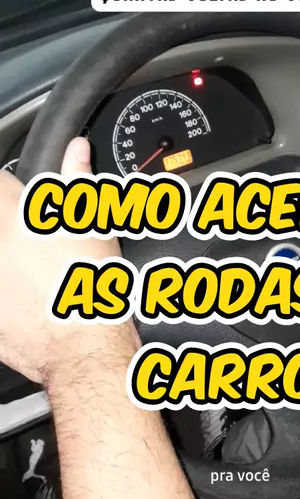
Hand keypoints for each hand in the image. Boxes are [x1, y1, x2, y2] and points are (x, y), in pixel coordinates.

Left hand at [0, 138, 136, 383]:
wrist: (81, 349)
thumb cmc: (90, 288)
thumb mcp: (92, 227)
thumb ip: (78, 181)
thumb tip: (77, 149)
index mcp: (16, 214)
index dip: (9, 192)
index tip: (24, 206)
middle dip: (10, 227)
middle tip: (33, 246)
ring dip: (8, 262)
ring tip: (31, 276)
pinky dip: (5, 291)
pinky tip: (25, 298)